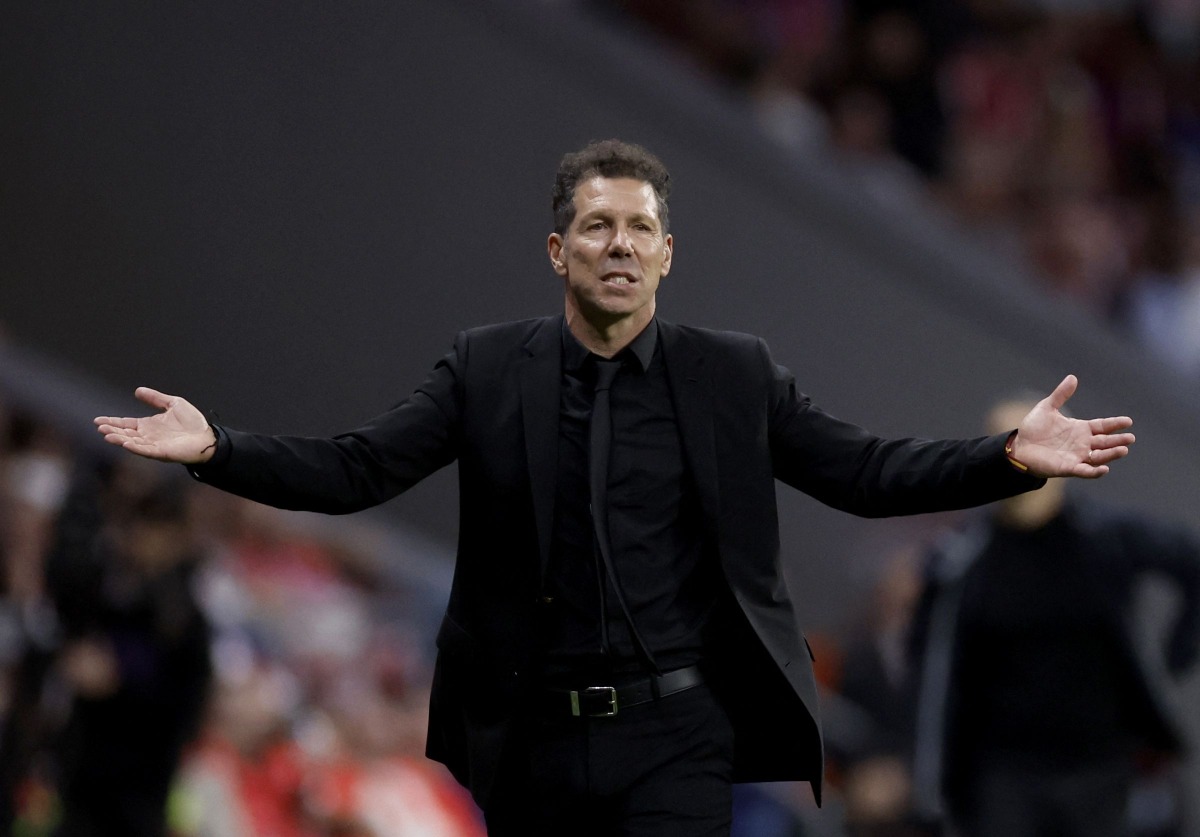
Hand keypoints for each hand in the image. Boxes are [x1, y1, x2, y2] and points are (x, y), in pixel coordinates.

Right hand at [94, 387, 216, 463]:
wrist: (207, 436)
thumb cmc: (193, 422)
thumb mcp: (173, 404)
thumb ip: (156, 398)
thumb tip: (138, 391)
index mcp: (149, 425)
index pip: (126, 423)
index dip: (113, 421)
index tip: (98, 420)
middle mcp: (148, 436)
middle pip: (125, 433)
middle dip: (112, 430)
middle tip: (99, 427)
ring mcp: (154, 445)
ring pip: (132, 442)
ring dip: (119, 439)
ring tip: (107, 435)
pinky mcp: (161, 452)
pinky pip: (145, 450)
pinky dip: (135, 447)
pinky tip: (125, 443)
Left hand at [1010, 375, 1133, 478]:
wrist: (1018, 446)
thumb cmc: (1033, 428)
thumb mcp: (1047, 407)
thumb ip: (1061, 395)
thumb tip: (1072, 377)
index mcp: (1080, 429)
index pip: (1102, 426)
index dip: (1115, 424)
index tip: (1128, 421)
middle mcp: (1082, 444)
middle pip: (1105, 442)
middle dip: (1118, 440)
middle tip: (1130, 438)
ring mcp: (1076, 456)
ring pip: (1099, 456)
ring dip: (1111, 454)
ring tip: (1123, 450)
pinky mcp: (1068, 468)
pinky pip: (1084, 471)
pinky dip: (1095, 471)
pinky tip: (1104, 469)